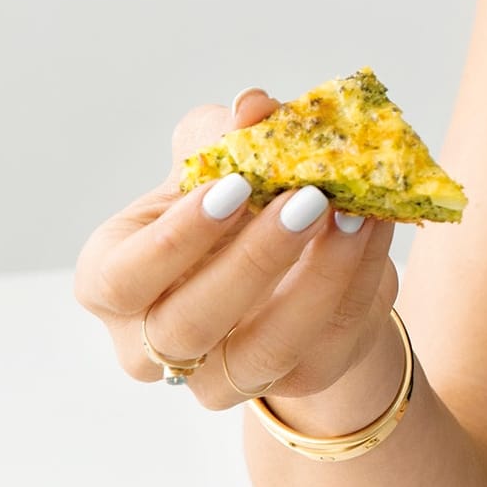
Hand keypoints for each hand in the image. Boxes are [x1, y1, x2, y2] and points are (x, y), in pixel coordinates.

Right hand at [73, 89, 399, 415]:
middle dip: (253, 259)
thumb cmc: (230, 210)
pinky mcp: (295, 381)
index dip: (174, 239)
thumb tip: (253, 105)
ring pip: (264, 350)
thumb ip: (228, 132)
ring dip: (317, 279)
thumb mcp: (220, 162)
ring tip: (352, 214)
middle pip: (190, 323)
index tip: (234, 186)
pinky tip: (374, 228)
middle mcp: (153, 343)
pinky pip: (328, 341)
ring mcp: (222, 376)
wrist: (286, 261)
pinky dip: (358, 280)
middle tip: (308, 199)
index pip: (122, 278)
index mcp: (113, 282)